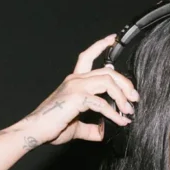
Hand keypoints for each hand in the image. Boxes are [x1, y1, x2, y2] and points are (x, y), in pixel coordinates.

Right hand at [20, 35, 137, 146]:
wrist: (35, 131)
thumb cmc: (51, 127)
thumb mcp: (76, 126)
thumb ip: (91, 126)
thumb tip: (103, 131)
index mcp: (74, 81)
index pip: (87, 56)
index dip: (101, 45)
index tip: (113, 38)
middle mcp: (75, 79)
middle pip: (107, 71)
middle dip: (124, 83)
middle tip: (134, 97)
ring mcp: (75, 86)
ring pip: (108, 81)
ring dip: (122, 96)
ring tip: (129, 111)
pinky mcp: (77, 97)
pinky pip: (102, 102)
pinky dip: (114, 113)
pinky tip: (119, 121)